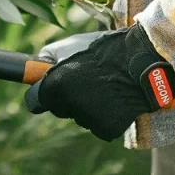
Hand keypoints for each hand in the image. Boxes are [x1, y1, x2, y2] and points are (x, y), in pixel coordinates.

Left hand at [24, 24, 174, 141]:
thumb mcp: (69, 45)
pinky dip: (104, 115)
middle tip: (85, 80)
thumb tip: (33, 72)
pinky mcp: (106, 129)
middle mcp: (69, 106)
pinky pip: (97, 125)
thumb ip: (46, 59)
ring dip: (87, 105)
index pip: (35, 101)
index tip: (47, 88)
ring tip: (103, 85)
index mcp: (55, 86)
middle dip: (67, 97)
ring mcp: (88, 119)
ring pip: (79, 117)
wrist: (141, 61)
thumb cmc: (103, 51)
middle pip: (59, 109)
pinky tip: (113, 99)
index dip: (42, 93)